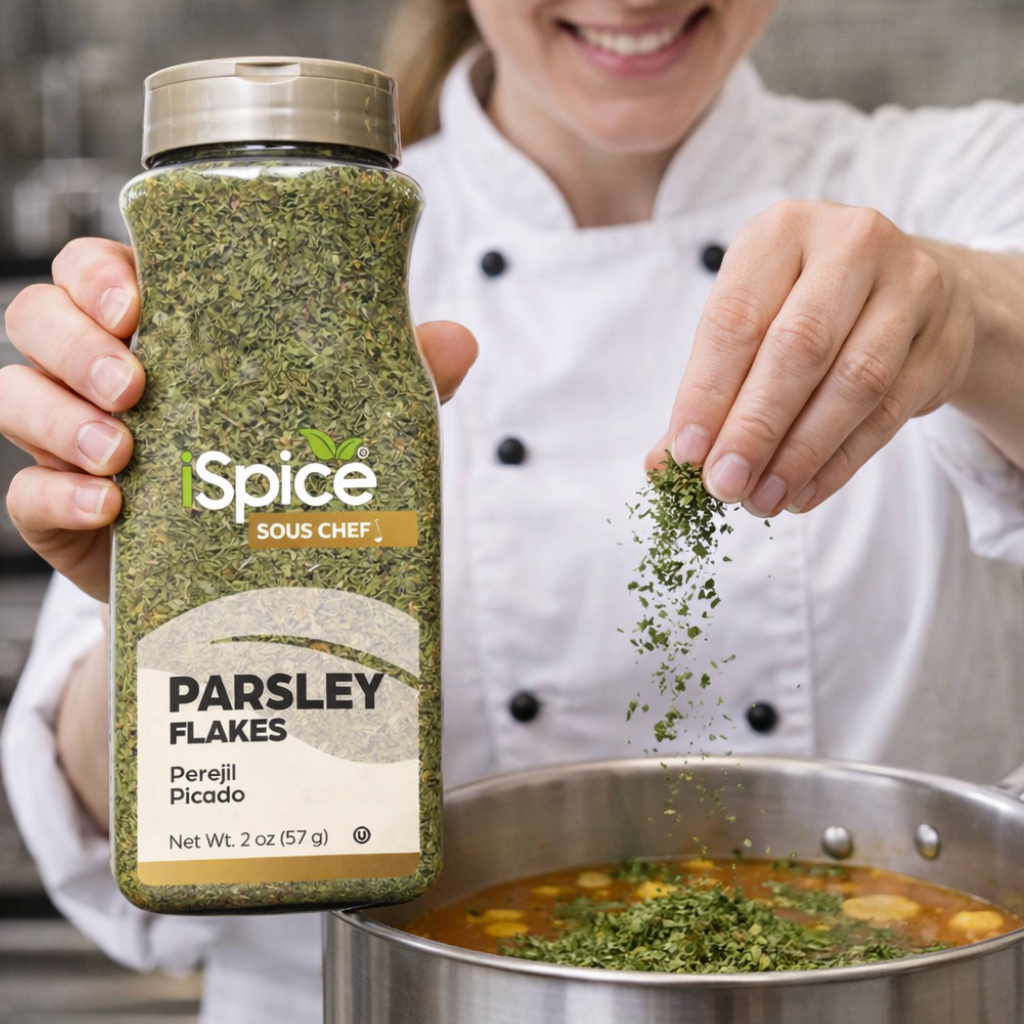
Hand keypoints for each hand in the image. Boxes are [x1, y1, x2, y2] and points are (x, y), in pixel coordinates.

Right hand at [1, 238, 477, 600]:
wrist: (251, 584)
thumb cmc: (286, 476)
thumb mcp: (340, 421)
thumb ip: (388, 378)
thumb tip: (459, 341)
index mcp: (163, 333)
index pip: (97, 271)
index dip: (97, 274)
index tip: (138, 302)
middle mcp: (104, 378)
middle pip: (37, 319)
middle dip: (73, 341)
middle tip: (137, 382)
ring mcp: (75, 446)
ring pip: (15, 397)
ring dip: (59, 419)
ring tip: (128, 454)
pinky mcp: (62, 517)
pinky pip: (24, 497)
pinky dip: (54, 498)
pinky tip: (106, 510)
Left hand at [647, 201, 975, 514]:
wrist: (909, 292)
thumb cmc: (805, 308)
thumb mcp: (749, 326)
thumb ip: (707, 392)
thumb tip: (661, 466)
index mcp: (781, 232)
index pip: (735, 319)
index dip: (707, 393)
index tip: (687, 454)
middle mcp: (850, 243)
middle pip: (798, 348)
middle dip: (755, 428)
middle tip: (724, 485)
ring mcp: (909, 286)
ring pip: (853, 382)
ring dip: (800, 454)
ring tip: (762, 500)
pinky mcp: (943, 339)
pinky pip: (889, 413)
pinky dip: (840, 462)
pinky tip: (803, 493)